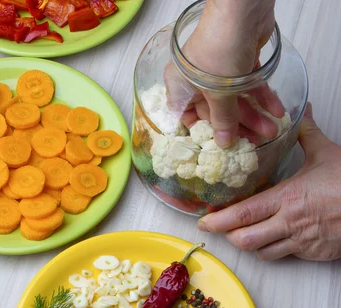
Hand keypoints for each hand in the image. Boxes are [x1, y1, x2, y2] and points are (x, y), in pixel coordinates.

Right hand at [165, 0, 283, 146]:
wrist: (240, 12)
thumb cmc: (217, 52)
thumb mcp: (219, 93)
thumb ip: (223, 120)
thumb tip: (224, 144)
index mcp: (179, 87)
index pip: (186, 117)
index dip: (203, 133)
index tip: (220, 147)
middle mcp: (195, 80)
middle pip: (215, 110)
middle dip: (238, 125)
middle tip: (256, 140)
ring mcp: (217, 70)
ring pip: (234, 98)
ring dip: (254, 114)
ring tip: (272, 128)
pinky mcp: (238, 61)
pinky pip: (248, 85)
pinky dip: (261, 96)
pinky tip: (275, 109)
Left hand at [197, 103, 340, 261]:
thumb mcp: (326, 154)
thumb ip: (306, 134)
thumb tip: (301, 111)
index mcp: (287, 198)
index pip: (243, 214)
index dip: (219, 221)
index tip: (203, 222)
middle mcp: (290, 223)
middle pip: (245, 239)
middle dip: (229, 236)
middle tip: (224, 228)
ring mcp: (302, 242)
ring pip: (262, 252)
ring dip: (252, 244)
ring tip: (250, 231)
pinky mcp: (315, 254)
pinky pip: (286, 256)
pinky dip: (275, 249)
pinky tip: (278, 237)